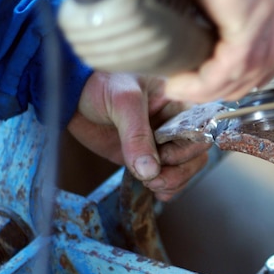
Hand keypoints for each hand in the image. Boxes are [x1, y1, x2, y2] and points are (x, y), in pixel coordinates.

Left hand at [67, 72, 209, 200]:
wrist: (73, 95)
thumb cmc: (101, 83)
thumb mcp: (123, 102)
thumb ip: (137, 135)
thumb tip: (151, 171)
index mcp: (179, 102)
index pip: (200, 128)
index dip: (188, 147)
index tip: (165, 154)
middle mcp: (176, 123)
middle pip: (196, 153)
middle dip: (180, 170)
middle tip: (155, 177)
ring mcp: (163, 141)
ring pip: (186, 168)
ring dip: (173, 182)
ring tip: (150, 184)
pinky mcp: (147, 156)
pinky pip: (167, 176)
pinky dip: (166, 188)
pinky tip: (154, 190)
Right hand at [164, 0, 273, 102]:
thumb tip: (187, 14)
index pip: (271, 42)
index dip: (247, 70)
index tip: (217, 80)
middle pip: (267, 64)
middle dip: (233, 86)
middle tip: (198, 92)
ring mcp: (265, 9)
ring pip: (249, 72)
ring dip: (213, 90)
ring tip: (183, 91)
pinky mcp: (250, 19)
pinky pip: (230, 68)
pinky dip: (203, 84)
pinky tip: (181, 85)